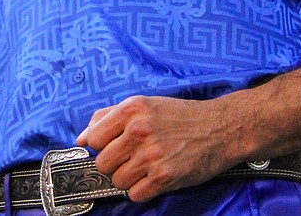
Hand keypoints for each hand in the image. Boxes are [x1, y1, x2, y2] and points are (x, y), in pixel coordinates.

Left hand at [76, 95, 234, 202]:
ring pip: (117, 181)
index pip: (93, 138)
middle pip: (102, 163)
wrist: (219, 128)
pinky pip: (135, 194)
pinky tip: (154, 178)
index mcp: (131, 110)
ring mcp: (151, 155)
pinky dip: (142, 191)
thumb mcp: (143, 105)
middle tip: (130, 159)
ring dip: (128, 179)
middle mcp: (139, 131)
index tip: (112, 146)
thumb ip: (108, 117)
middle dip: (113, 165)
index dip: (100, 146)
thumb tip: (81, 138)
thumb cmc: (179, 117)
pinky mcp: (165, 177)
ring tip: (144, 168)